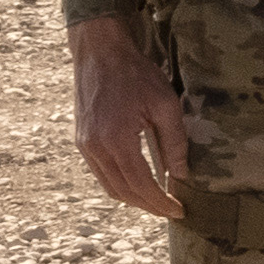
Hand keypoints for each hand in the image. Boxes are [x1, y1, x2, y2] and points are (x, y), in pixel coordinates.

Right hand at [67, 7, 190, 216]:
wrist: (100, 52)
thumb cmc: (135, 74)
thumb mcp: (165, 105)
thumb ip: (174, 143)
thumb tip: (181, 176)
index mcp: (116, 140)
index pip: (141, 185)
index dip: (161, 202)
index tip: (179, 211)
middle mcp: (95, 148)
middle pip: (123, 192)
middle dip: (149, 206)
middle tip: (171, 210)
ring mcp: (85, 146)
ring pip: (109, 187)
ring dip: (134, 199)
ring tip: (158, 201)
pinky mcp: (82, 141)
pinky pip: (101, 174)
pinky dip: (120, 185)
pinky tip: (138, 183)